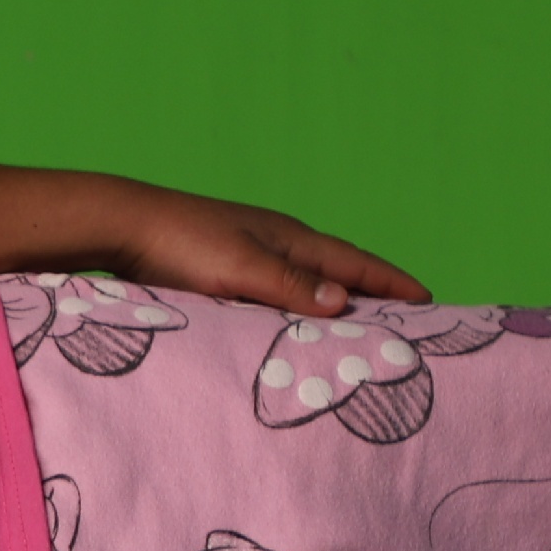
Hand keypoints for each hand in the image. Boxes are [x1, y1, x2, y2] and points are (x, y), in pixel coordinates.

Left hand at [108, 183, 431, 314]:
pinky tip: (295, 322)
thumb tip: (345, 301)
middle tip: (409, 320)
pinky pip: (279, 290)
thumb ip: (291, 286)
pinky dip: (299, 307)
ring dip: (337, 301)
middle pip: (340, 269)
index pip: (357, 263)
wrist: (121, 223)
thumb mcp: (240, 268)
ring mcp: (251, 250)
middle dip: (375, 293)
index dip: (393, 284)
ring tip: (361, 326)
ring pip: (309, 280)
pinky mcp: (224, 265)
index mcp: (290, 237)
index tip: (430, 302)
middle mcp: (277, 240)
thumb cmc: (180, 243)